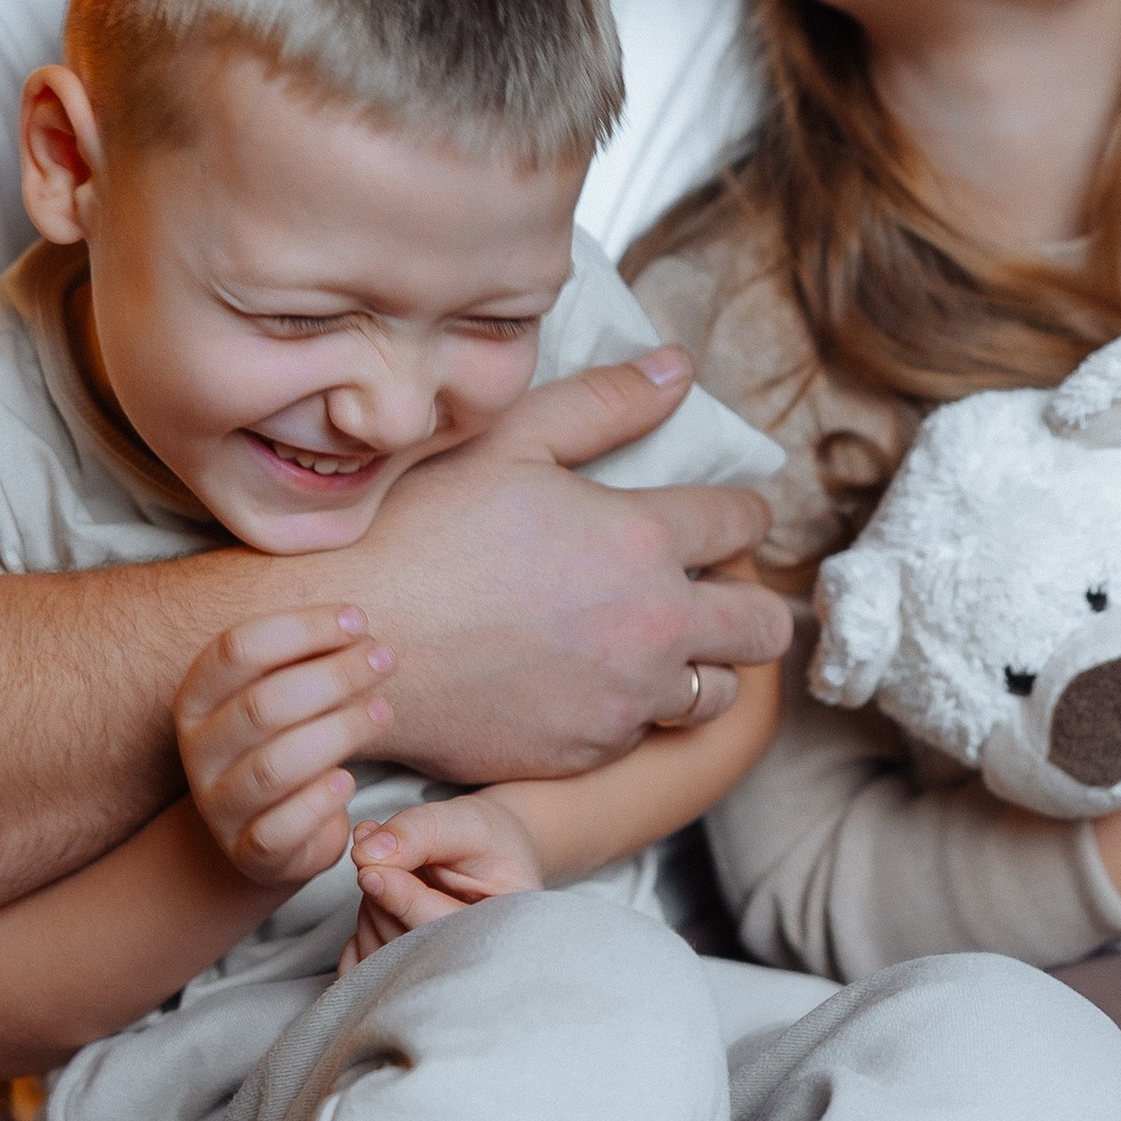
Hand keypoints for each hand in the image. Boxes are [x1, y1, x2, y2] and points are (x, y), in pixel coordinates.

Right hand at [178, 604, 395, 887]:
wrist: (269, 831)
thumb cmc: (286, 742)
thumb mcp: (284, 694)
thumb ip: (307, 658)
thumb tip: (354, 622)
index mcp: (197, 697)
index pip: (238, 649)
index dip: (301, 629)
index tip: (357, 620)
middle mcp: (198, 750)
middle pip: (262, 705)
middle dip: (333, 676)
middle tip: (384, 659)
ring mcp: (218, 805)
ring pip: (274, 766)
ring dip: (338, 733)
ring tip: (383, 712)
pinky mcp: (247, 852)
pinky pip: (279, 829)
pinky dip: (317, 803)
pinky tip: (348, 781)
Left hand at [340, 791, 543, 966]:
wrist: (487, 856)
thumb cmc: (484, 839)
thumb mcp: (462, 821)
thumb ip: (418, 831)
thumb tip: (366, 855)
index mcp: (506, 932)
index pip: (446, 930)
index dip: (402, 901)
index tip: (370, 871)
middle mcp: (477, 968)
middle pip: (408, 950)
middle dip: (382, 900)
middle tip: (381, 858)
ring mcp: (441, 979)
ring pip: (381, 960)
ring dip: (370, 911)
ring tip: (390, 874)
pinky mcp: (407, 982)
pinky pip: (363, 971)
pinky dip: (357, 935)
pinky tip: (380, 904)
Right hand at [353, 352, 789, 779]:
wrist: (355, 643)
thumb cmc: (422, 530)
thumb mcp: (510, 442)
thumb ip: (605, 403)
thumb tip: (677, 367)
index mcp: (643, 540)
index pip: (742, 522)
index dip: (740, 514)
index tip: (725, 518)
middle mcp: (653, 626)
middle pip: (765, 625)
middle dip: (751, 602)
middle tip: (709, 588)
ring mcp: (624, 700)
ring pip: (717, 693)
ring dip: (699, 664)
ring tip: (651, 642)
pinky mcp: (587, 753)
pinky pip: (641, 734)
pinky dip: (627, 709)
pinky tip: (582, 680)